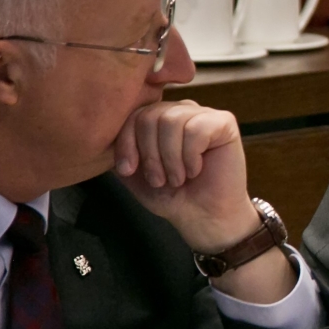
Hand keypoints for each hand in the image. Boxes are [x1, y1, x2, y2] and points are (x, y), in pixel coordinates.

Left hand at [114, 100, 254, 248]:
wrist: (203, 218)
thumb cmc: (172, 196)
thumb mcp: (133, 173)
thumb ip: (119, 151)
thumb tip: (104, 132)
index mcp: (158, 118)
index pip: (133, 115)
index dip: (126, 143)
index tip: (128, 171)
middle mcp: (180, 111)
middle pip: (151, 116)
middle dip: (150, 154)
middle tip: (160, 180)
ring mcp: (203, 114)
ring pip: (173, 121)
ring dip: (171, 158)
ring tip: (178, 178)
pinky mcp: (224, 124)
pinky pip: (197, 129)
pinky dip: (191, 156)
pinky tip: (196, 170)